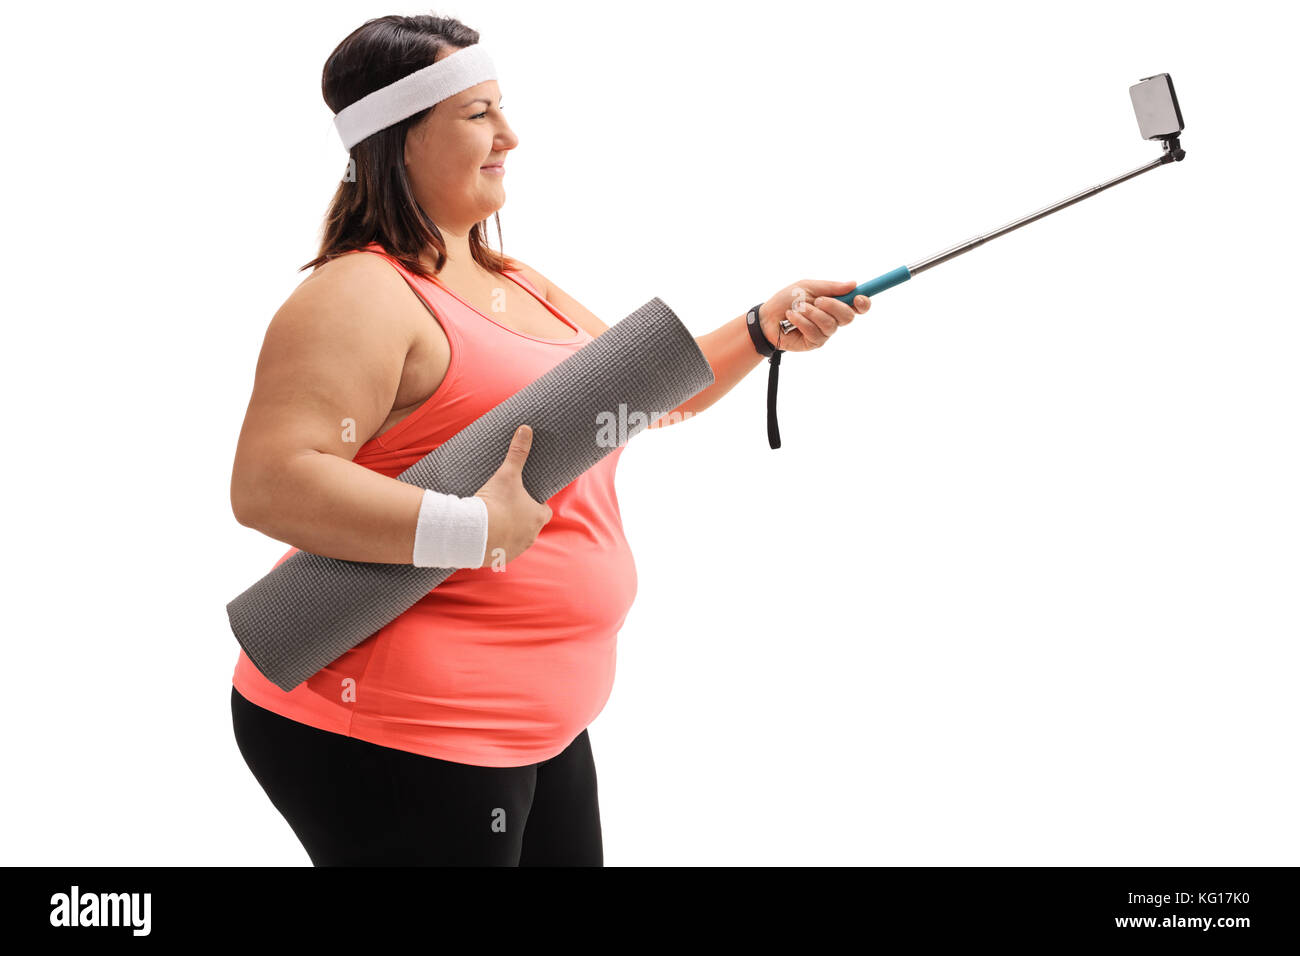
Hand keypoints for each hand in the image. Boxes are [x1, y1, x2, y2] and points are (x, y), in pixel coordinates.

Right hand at [473, 424, 552, 567]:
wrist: (472, 532)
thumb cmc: (494, 503)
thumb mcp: (507, 474)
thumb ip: (517, 452)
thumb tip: (526, 428)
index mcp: (537, 517)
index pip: (544, 511)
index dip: (536, 505)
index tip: (525, 499)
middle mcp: (531, 536)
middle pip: (531, 526)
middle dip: (521, 519)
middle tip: (506, 509)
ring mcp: (516, 549)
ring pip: (517, 540)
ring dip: (509, 534)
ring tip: (494, 522)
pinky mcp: (500, 559)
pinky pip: (501, 552)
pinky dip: (495, 546)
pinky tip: (485, 537)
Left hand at [757, 279, 870, 352]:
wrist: (766, 317)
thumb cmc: (786, 299)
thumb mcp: (808, 286)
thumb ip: (830, 287)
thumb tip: (854, 284)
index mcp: (834, 303)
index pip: (857, 306)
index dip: (863, 303)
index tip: (859, 297)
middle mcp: (833, 318)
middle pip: (848, 316)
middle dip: (833, 306)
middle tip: (818, 300)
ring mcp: (824, 332)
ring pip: (830, 324)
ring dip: (813, 313)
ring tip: (798, 308)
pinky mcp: (814, 342)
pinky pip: (815, 332)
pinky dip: (802, 322)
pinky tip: (791, 318)